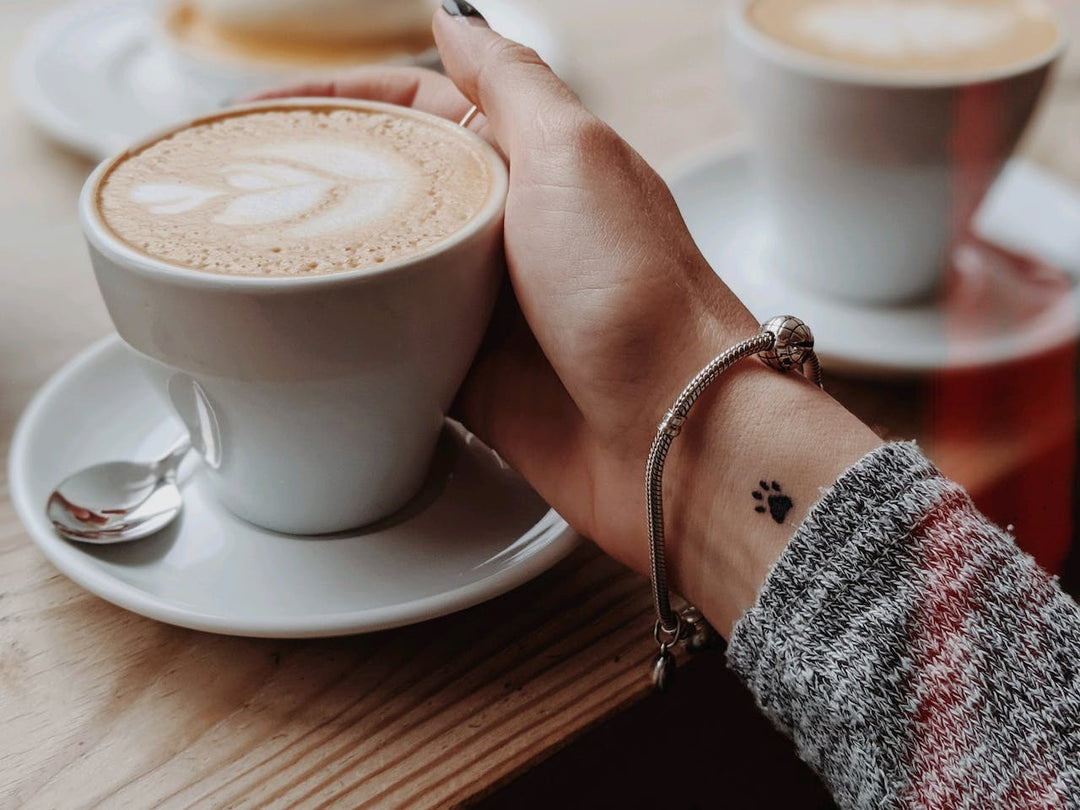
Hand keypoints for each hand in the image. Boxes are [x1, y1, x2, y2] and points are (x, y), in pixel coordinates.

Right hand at [259, 9, 879, 634]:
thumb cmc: (635, 292)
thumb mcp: (574, 153)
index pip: (415, 107)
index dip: (336, 100)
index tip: (257, 109)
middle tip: (230, 184)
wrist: (671, 431)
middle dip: (316, 181)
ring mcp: (485, 304)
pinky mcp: (470, 375)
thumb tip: (456, 17)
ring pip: (384, 269)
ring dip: (326, 262)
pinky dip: (348, 339)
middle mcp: (506, 228)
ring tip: (243, 254)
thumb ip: (511, 83)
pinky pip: (392, 347)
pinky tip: (297, 331)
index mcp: (531, 161)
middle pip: (391, 187)